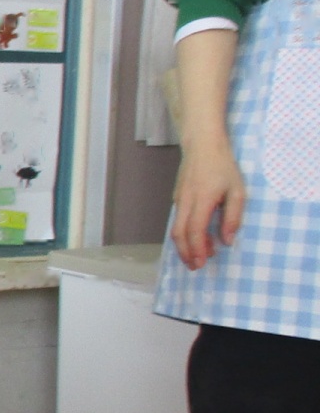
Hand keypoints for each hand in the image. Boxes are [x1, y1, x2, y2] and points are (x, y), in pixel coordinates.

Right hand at [171, 138, 244, 269]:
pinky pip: (178, 220)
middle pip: (179, 234)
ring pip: (176, 228)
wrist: (202, 145)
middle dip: (185, 253)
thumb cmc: (223, 166)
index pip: (195, 231)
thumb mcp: (237, 191)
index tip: (202, 263)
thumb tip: (227, 240)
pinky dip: (184, 233)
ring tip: (196, 255)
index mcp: (202, 200)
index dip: (197, 249)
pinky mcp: (178, 197)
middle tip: (194, 267)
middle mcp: (185, 202)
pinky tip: (197, 236)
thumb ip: (233, 217)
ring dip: (184, 245)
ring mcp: (179, 199)